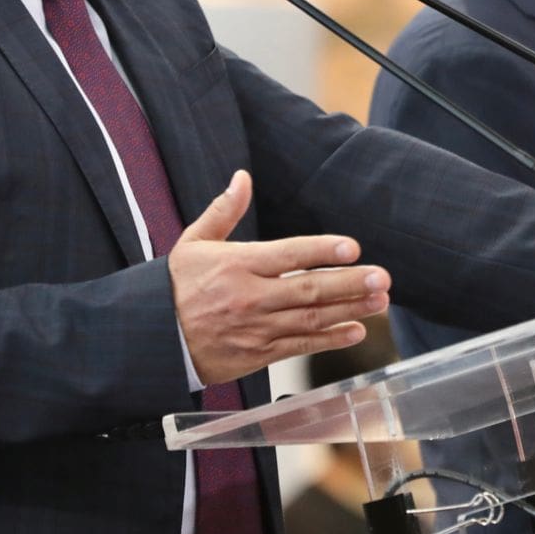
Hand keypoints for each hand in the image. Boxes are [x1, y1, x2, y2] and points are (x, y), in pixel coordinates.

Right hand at [169, 170, 390, 384]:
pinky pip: (299, 347)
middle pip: (308, 290)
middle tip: (382, 278)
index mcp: (237, 265)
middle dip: (349, 284)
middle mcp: (249, 297)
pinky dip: (329, 340)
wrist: (152, 339)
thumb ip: (224, 211)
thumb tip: (242, 177)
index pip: (288, 255)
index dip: (323, 252)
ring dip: (349, 310)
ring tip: (379, 301)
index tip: (353, 248)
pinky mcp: (257, 355)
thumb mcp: (193, 242)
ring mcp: (255, 329)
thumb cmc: (176, 287)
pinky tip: (355, 331)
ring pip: (310, 320)